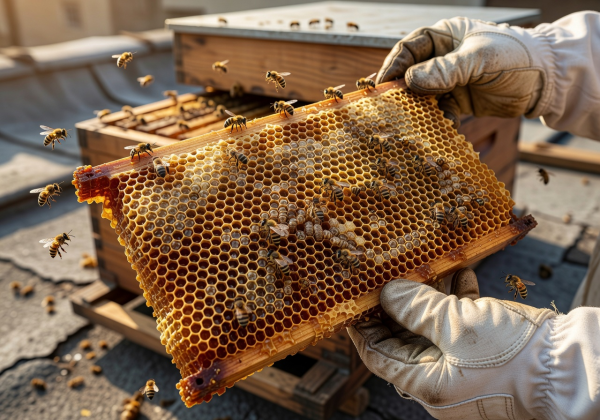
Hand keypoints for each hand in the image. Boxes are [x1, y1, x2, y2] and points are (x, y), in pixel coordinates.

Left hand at [348, 269, 557, 418]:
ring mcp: (464, 366)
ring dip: (428, 297)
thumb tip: (388, 293)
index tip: (353, 298)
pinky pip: (460, 324)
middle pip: (403, 338)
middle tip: (386, 275)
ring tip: (422, 268)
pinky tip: (460, 274)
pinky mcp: (485, 352)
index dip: (362, 325)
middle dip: (396, 305)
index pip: (377, 354)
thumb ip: (416, 308)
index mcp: (426, 384)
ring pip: (432, 326)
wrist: (573, 367)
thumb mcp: (456, 326)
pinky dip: (457, 300)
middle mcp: (441, 379)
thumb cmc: (513, 356)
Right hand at [376, 17, 547, 127]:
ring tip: (402, 123)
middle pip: (411, 73)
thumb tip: (410, 81)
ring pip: (422, 95)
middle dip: (399, 90)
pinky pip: (438, 112)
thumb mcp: (479, 59)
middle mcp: (443, 58)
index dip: (394, 64)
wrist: (546, 80)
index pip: (410, 48)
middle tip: (385, 107)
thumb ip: (445, 70)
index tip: (381, 84)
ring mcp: (449, 80)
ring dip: (414, 109)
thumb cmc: (515, 57)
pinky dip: (434, 121)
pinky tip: (429, 131)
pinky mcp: (458, 101)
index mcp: (445, 37)